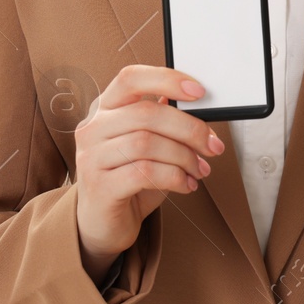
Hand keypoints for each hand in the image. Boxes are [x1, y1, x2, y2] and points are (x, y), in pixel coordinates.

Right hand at [73, 65, 226, 280]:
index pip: (131, 78)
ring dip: (184, 157)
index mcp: (105, 109)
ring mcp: (92, 157)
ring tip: (199, 170)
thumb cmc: (129, 179)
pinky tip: (186, 185)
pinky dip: (174, 177)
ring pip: (147, 144)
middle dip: (189, 129)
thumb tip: (195, 104)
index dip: (167, 79)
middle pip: (147, 113)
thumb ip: (163, 122)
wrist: (103, 225)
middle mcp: (93, 129)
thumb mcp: (147, 145)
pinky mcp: (99, 187)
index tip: (199, 92)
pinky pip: (144, 173)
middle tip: (212, 145)